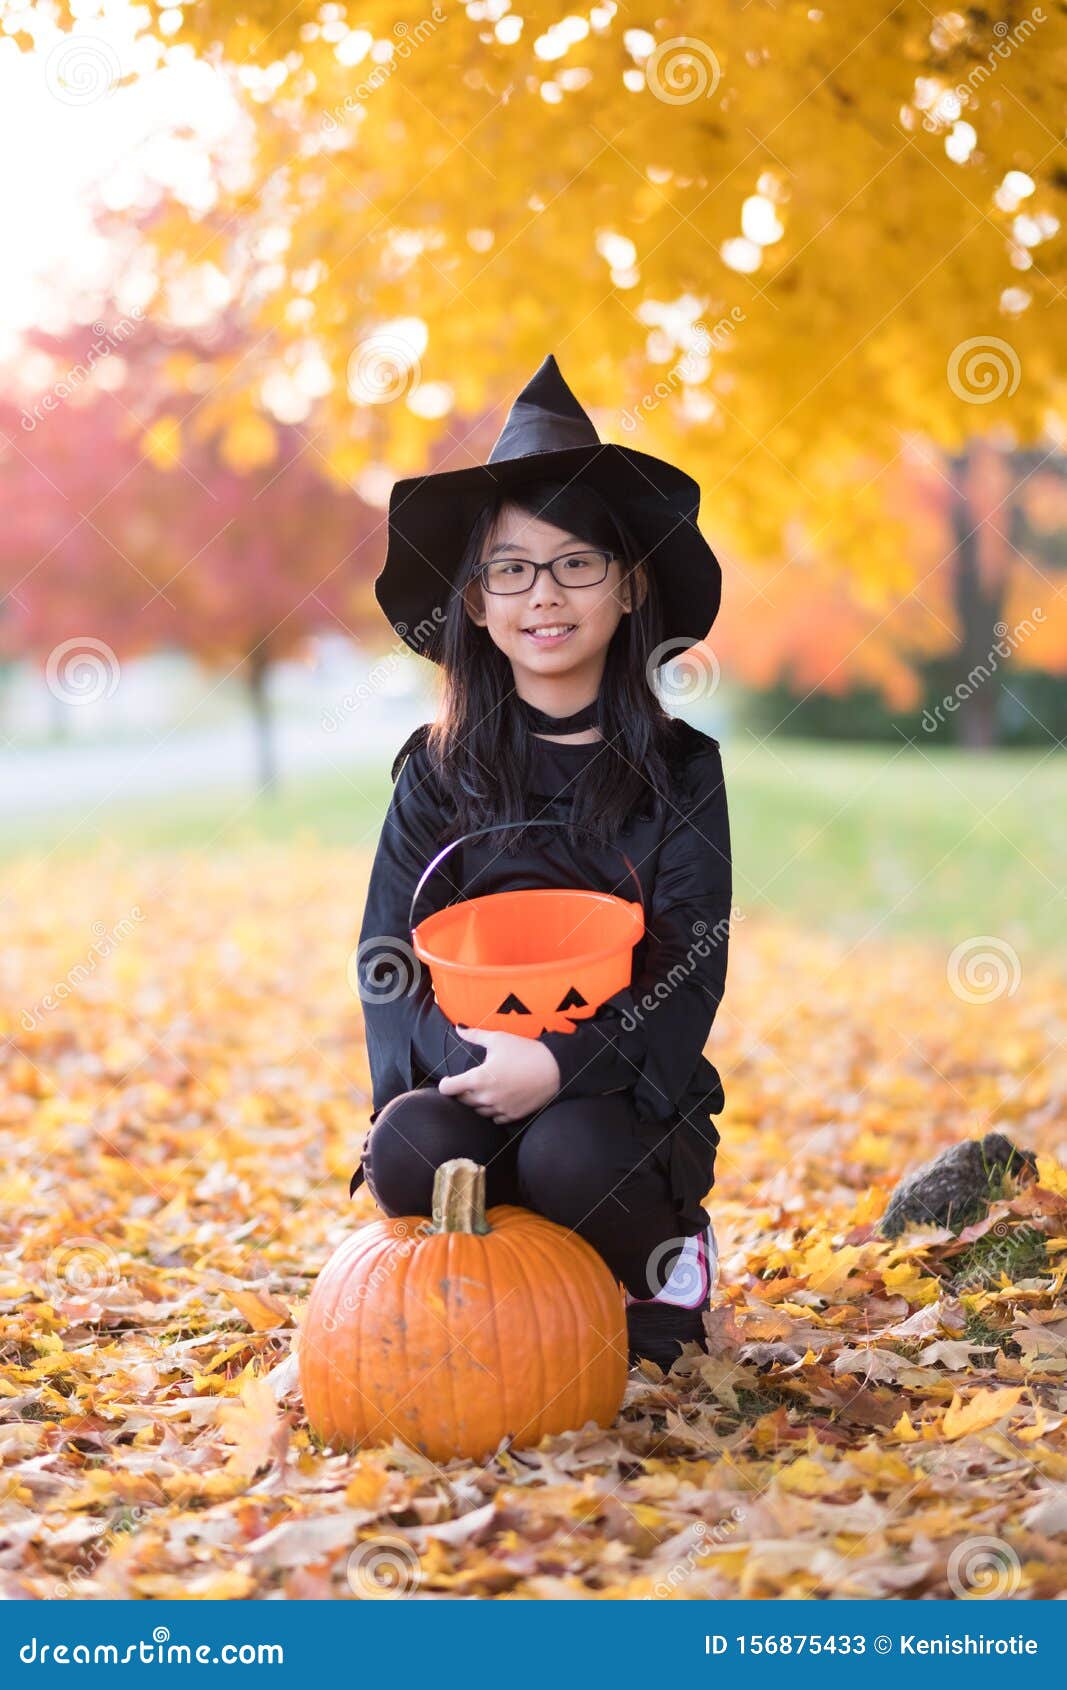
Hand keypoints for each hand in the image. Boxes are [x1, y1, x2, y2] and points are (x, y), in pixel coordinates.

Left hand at [437, 1026, 561, 1123]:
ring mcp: (499, 1109)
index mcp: (478, 1078)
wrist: (555, 1069)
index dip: (445, 1083)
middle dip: (462, 1092)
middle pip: (461, 1101)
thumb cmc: (525, 1051)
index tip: (450, 1079)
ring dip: (477, 1102)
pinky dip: (492, 1110)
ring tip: (485, 1090)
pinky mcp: (512, 1115)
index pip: (448, 1088)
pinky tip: (498, 1099)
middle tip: (469, 1082)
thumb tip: (458, 1028)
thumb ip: (474, 1035)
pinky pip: (494, 1118)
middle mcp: (485, 1097)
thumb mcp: (498, 1038)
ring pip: (478, 1111)